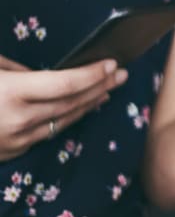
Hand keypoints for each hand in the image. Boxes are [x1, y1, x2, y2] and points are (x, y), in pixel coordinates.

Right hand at [0, 55, 127, 160]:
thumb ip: (15, 69)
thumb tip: (42, 74)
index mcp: (11, 92)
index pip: (65, 83)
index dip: (92, 74)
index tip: (111, 65)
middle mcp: (18, 119)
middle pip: (72, 103)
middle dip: (100, 87)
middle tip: (121, 75)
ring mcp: (17, 140)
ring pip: (63, 122)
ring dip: (88, 106)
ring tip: (106, 92)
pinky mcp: (13, 152)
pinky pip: (47, 133)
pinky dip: (66, 120)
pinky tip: (77, 112)